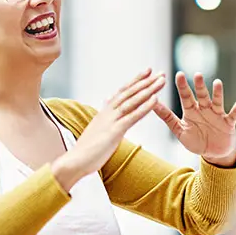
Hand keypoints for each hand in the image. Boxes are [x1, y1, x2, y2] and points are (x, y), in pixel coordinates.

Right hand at [54, 69, 166, 188]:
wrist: (74, 161)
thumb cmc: (85, 150)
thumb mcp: (96, 130)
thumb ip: (103, 116)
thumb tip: (106, 104)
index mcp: (104, 113)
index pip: (122, 93)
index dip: (135, 82)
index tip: (147, 72)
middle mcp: (107, 113)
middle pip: (129, 93)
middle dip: (145, 81)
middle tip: (160, 72)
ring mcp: (111, 121)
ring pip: (132, 100)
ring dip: (148, 89)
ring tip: (161, 80)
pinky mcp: (114, 132)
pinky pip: (132, 116)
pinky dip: (145, 106)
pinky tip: (155, 98)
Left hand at [154, 72, 235, 166]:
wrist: (214, 154)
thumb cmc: (196, 141)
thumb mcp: (180, 130)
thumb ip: (167, 117)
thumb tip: (152, 105)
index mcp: (191, 111)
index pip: (186, 97)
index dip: (183, 86)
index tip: (179, 74)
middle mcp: (204, 110)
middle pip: (202, 96)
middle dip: (200, 86)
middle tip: (197, 74)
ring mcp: (217, 115)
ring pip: (217, 101)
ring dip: (218, 93)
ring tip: (217, 83)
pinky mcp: (228, 123)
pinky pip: (234, 114)